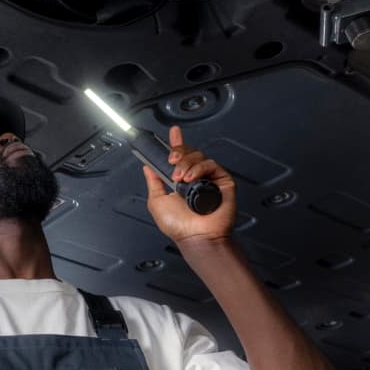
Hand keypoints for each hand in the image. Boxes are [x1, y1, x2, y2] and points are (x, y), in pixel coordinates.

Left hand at [142, 126, 236, 246]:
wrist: (195, 237)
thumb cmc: (179, 227)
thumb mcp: (157, 201)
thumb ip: (153, 182)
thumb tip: (148, 167)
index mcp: (180, 181)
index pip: (179, 158)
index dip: (176, 143)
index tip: (173, 132)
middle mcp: (195, 178)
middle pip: (188, 153)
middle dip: (177, 154)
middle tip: (171, 164)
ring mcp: (208, 179)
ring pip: (198, 156)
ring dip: (186, 164)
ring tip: (181, 179)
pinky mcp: (222, 181)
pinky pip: (211, 164)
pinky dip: (199, 168)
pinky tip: (192, 179)